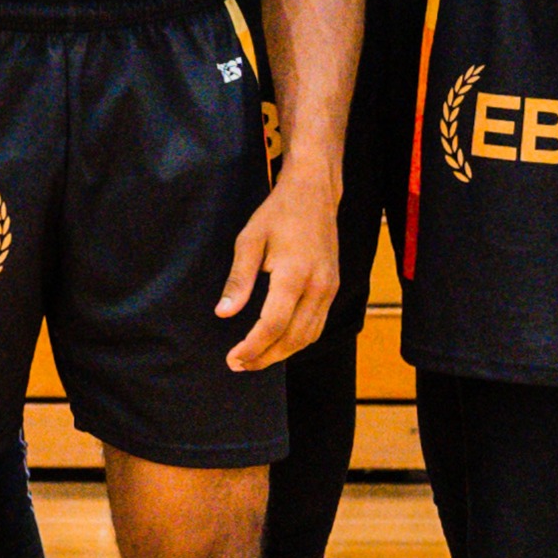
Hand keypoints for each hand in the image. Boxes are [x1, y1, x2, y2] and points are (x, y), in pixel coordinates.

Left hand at [217, 177, 342, 372]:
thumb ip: (239, 280)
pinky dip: (298, 340)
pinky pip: (318, 324)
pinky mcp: (333, 287)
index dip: (253, 347)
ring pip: (310, 336)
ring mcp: (330, 288)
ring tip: (255, 359)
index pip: (273, 324)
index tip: (233, 358)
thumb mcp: (249, 240)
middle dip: (266, 357)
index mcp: (295, 274)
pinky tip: (278, 343)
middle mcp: (319, 286)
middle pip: (294, 338)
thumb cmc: (278, 213)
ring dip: (283, 353)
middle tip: (239, 365)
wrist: (314, 192)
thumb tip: (223, 313)